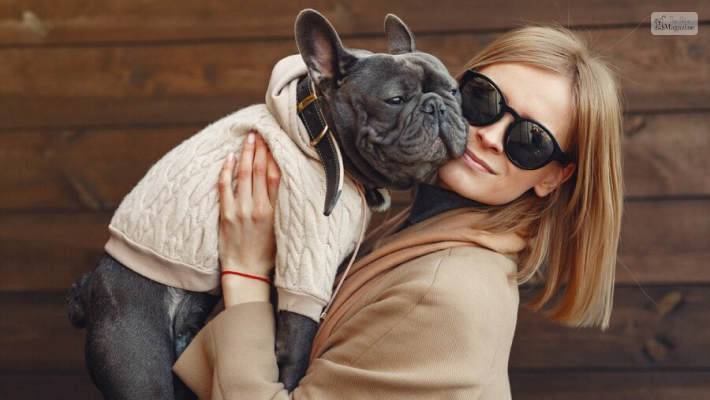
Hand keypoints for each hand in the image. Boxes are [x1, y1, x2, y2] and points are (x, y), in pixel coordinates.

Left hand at [218, 132, 280, 305]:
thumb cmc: (267, 253)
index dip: (274, 156)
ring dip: (246, 153)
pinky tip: (229, 157)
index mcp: (275, 211)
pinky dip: (226, 169)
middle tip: (260, 132)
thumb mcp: (281, 229)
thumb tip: (283, 184)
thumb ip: (281, 207)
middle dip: (260, 149)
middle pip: (260, 170)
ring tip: (248, 138)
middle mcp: (259, 208)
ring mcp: (241, 210)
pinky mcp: (226, 214)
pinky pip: (225, 186)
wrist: (246, 272)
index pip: (276, 176)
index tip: (274, 141)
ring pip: (243, 174)